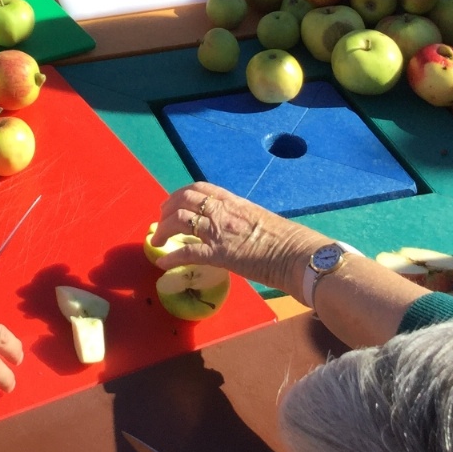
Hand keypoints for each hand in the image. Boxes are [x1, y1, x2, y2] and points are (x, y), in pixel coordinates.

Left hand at [151, 182, 316, 298]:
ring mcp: (218, 231)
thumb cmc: (286, 238)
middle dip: (167, 208)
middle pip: (184, 200)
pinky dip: (171, 257)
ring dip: (163, 229)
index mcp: (233, 201)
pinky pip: (187, 252)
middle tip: (160, 219)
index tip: (174, 202)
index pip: (200, 188)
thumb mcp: (259, 218)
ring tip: (156, 240)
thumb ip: (242, 219)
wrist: (296, 253)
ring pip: (180, 220)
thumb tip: (234, 227)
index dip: (182, 194)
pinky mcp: (218, 253)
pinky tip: (162, 263)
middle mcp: (222, 211)